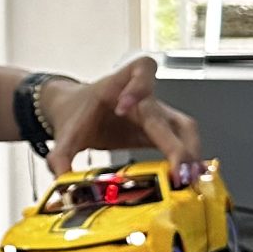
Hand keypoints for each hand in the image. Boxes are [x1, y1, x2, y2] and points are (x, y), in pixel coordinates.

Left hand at [46, 55, 201, 176]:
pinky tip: (192, 179)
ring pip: (185, 128)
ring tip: (189, 179)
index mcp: (119, 86)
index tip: (123, 107)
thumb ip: (60, 156)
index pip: (141, 69)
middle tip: (176, 168)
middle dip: (177, 143)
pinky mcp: (160, 134)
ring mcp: (156, 116)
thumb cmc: (77, 113)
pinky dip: (189, 160)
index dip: (137, 86)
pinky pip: (182, 142)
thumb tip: (61, 181)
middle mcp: (145, 100)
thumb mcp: (65, 133)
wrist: (77, 111)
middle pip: (170, 114)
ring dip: (191, 153)